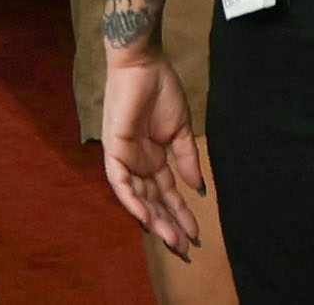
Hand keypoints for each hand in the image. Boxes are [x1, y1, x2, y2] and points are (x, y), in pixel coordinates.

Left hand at [97, 49, 211, 260]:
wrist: (144, 64)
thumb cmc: (161, 90)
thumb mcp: (181, 130)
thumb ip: (187, 160)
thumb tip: (199, 189)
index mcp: (155, 158)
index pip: (167, 194)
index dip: (181, 215)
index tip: (196, 235)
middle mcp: (139, 163)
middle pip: (153, 202)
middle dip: (169, 226)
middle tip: (185, 250)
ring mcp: (125, 158)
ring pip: (138, 199)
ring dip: (154, 220)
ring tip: (171, 241)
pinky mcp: (114, 150)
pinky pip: (119, 182)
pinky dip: (132, 201)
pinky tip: (147, 218)